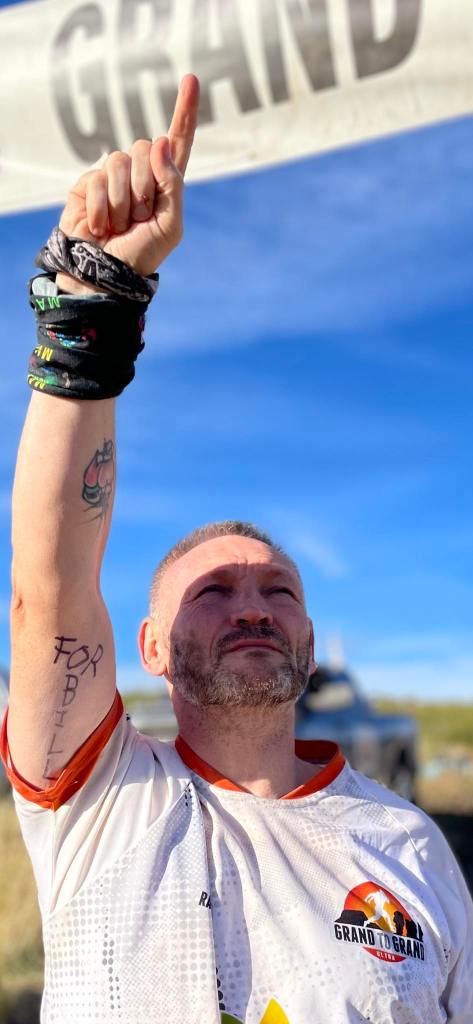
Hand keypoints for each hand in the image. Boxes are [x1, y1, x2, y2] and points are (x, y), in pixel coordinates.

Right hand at [58, 75, 199, 275]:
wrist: (105, 274)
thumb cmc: (141, 254)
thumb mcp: (170, 226)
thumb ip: (173, 184)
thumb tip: (162, 140)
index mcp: (166, 182)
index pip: (179, 141)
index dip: (185, 111)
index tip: (190, 79)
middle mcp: (141, 173)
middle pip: (147, 148)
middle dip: (145, 186)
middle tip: (138, 217)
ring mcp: (113, 176)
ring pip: (121, 161)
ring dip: (122, 200)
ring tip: (119, 224)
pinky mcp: (88, 182)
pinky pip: (97, 177)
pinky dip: (101, 207)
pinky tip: (100, 225)